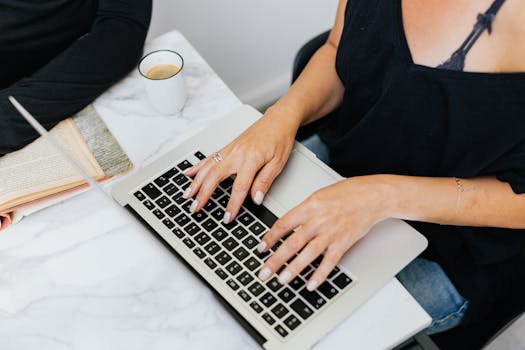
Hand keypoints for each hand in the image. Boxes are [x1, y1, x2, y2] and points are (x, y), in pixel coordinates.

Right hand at [183, 106, 300, 221]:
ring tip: (187, 195)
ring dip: (195, 182)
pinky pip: (209, 158)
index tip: (227, 217)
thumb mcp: (278, 163)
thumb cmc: (279, 139)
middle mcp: (236, 154)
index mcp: (251, 159)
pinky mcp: (227, 147)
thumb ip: (264, 182)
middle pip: (215, 177)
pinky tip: (188, 173)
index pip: (239, 187)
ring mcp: (229, 150)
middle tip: (195, 208)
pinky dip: (197, 166)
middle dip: (203, 194)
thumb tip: (256, 199)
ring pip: (207, 167)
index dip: (232, 205)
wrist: (278, 120)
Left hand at [256, 175, 392, 290]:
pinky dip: (319, 274)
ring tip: (281, 280)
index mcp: (310, 205)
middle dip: (275, 260)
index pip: (283, 224)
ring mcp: (331, 233)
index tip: (261, 247)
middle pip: (291, 243)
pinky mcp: (343, 243)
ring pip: (307, 254)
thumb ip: (304, 210)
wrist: (373, 196)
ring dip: (293, 269)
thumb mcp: (320, 195)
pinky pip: (329, 262)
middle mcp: (318, 220)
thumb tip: (287, 225)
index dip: (270, 237)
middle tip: (263, 272)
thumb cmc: (348, 192)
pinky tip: (310, 284)